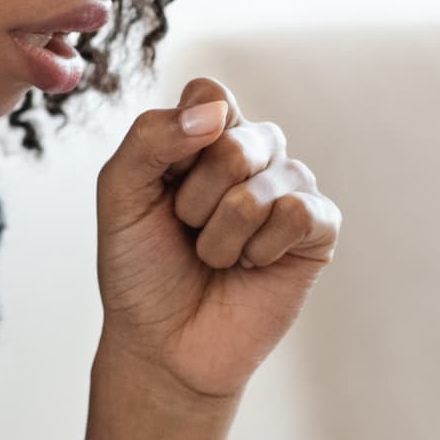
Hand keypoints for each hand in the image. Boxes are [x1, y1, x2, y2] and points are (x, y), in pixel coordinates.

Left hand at [93, 77, 340, 401]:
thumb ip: (150, 138)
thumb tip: (214, 114)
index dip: (181, 140)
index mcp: (208, 134)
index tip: (162, 185)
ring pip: (262, 187)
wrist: (163, 345)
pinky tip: (252, 266)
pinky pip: (299, 213)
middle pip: (236, 142)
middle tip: (187, 232)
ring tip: (215, 257)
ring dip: (221, 237)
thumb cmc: (140, 268)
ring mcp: (290, 188)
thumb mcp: (120, 194)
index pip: (210, 94)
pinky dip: (261, 249)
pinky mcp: (319, 229)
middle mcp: (255, 153)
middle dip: (195, 202)